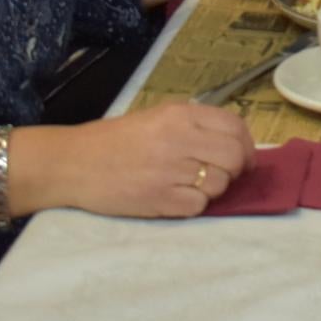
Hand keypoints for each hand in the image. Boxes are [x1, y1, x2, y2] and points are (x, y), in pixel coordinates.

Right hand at [57, 101, 256, 218]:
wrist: (73, 164)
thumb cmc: (114, 140)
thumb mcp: (156, 117)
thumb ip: (193, 125)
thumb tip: (232, 142)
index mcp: (180, 115)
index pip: (235, 126)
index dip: (247, 145)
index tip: (244, 157)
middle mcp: (179, 139)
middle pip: (235, 156)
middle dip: (237, 169)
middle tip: (223, 174)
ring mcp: (170, 171)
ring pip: (219, 184)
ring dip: (213, 189)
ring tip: (191, 185)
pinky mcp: (160, 200)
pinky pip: (198, 206)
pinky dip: (194, 205)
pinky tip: (176, 197)